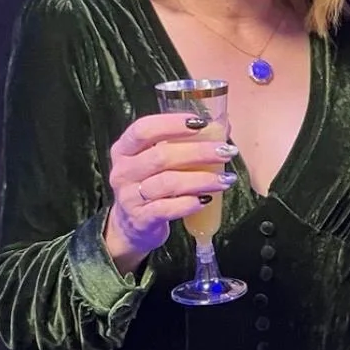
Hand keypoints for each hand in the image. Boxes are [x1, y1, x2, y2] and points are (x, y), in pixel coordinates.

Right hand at [105, 112, 237, 267]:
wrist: (131, 227)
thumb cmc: (149, 186)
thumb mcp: (154, 162)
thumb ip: (181, 144)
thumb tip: (222, 127)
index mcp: (124, 149)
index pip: (144, 129)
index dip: (172, 123)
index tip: (202, 123)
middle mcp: (123, 171)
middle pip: (162, 156)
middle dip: (199, 152)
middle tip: (226, 152)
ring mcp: (130, 197)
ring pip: (169, 183)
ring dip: (202, 179)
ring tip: (225, 179)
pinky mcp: (141, 219)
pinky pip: (168, 209)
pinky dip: (190, 203)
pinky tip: (207, 199)